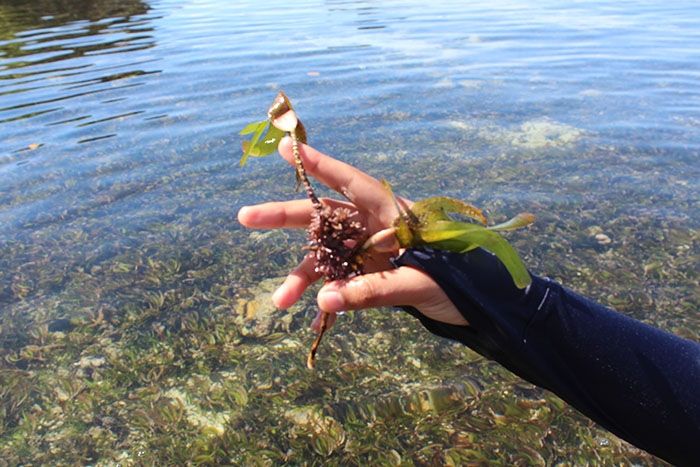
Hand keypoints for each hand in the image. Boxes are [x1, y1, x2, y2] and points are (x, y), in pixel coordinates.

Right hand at [237, 137, 467, 329]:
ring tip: (279, 302)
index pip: (350, 181)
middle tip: (245, 217)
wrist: (483, 307)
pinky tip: (312, 317)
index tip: (287, 147)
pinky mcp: (373, 274)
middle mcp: (376, 226)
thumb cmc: (461, 282)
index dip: (319, 164)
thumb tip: (323, 301)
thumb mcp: (419, 284)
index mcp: (392, 212)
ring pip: (327, 256)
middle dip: (285, 217)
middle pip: (325, 216)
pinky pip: (341, 282)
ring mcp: (372, 251)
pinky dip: (327, 297)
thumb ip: (373, 291)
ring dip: (303, 277)